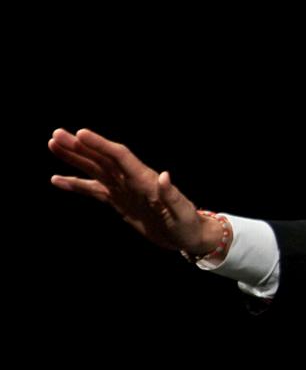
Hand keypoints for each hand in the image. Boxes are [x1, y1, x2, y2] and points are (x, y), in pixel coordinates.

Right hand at [48, 128, 222, 255]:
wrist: (188, 237)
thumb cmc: (188, 224)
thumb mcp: (182, 212)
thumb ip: (171, 195)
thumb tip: (164, 175)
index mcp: (145, 180)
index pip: (120, 156)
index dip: (100, 144)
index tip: (80, 133)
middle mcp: (132, 180)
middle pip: (102, 158)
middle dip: (80, 147)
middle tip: (56, 134)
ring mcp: (124, 190)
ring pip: (95, 169)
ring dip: (74, 158)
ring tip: (53, 145)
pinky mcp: (119, 202)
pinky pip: (93, 190)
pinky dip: (75, 184)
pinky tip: (56, 179)